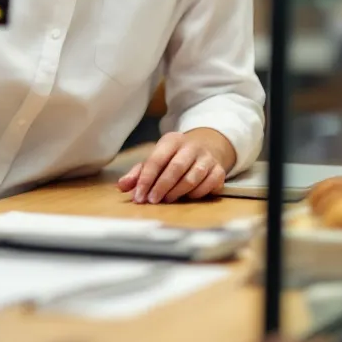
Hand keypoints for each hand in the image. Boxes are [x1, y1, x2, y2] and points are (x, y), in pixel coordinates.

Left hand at [117, 129, 235, 203]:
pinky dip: (197, 193)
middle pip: (176, 167)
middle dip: (162, 186)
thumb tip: (121, 186)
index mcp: (172, 140)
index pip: (156, 160)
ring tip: (167, 200)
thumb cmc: (174, 157)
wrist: (206, 147)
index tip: (139, 196)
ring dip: (178, 191)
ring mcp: (207, 158)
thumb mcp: (156, 159)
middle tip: (152, 200)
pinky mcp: (219, 170)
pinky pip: (209, 184)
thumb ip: (138, 173)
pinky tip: (187, 197)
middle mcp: (191, 146)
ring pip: (193, 176)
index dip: (146, 179)